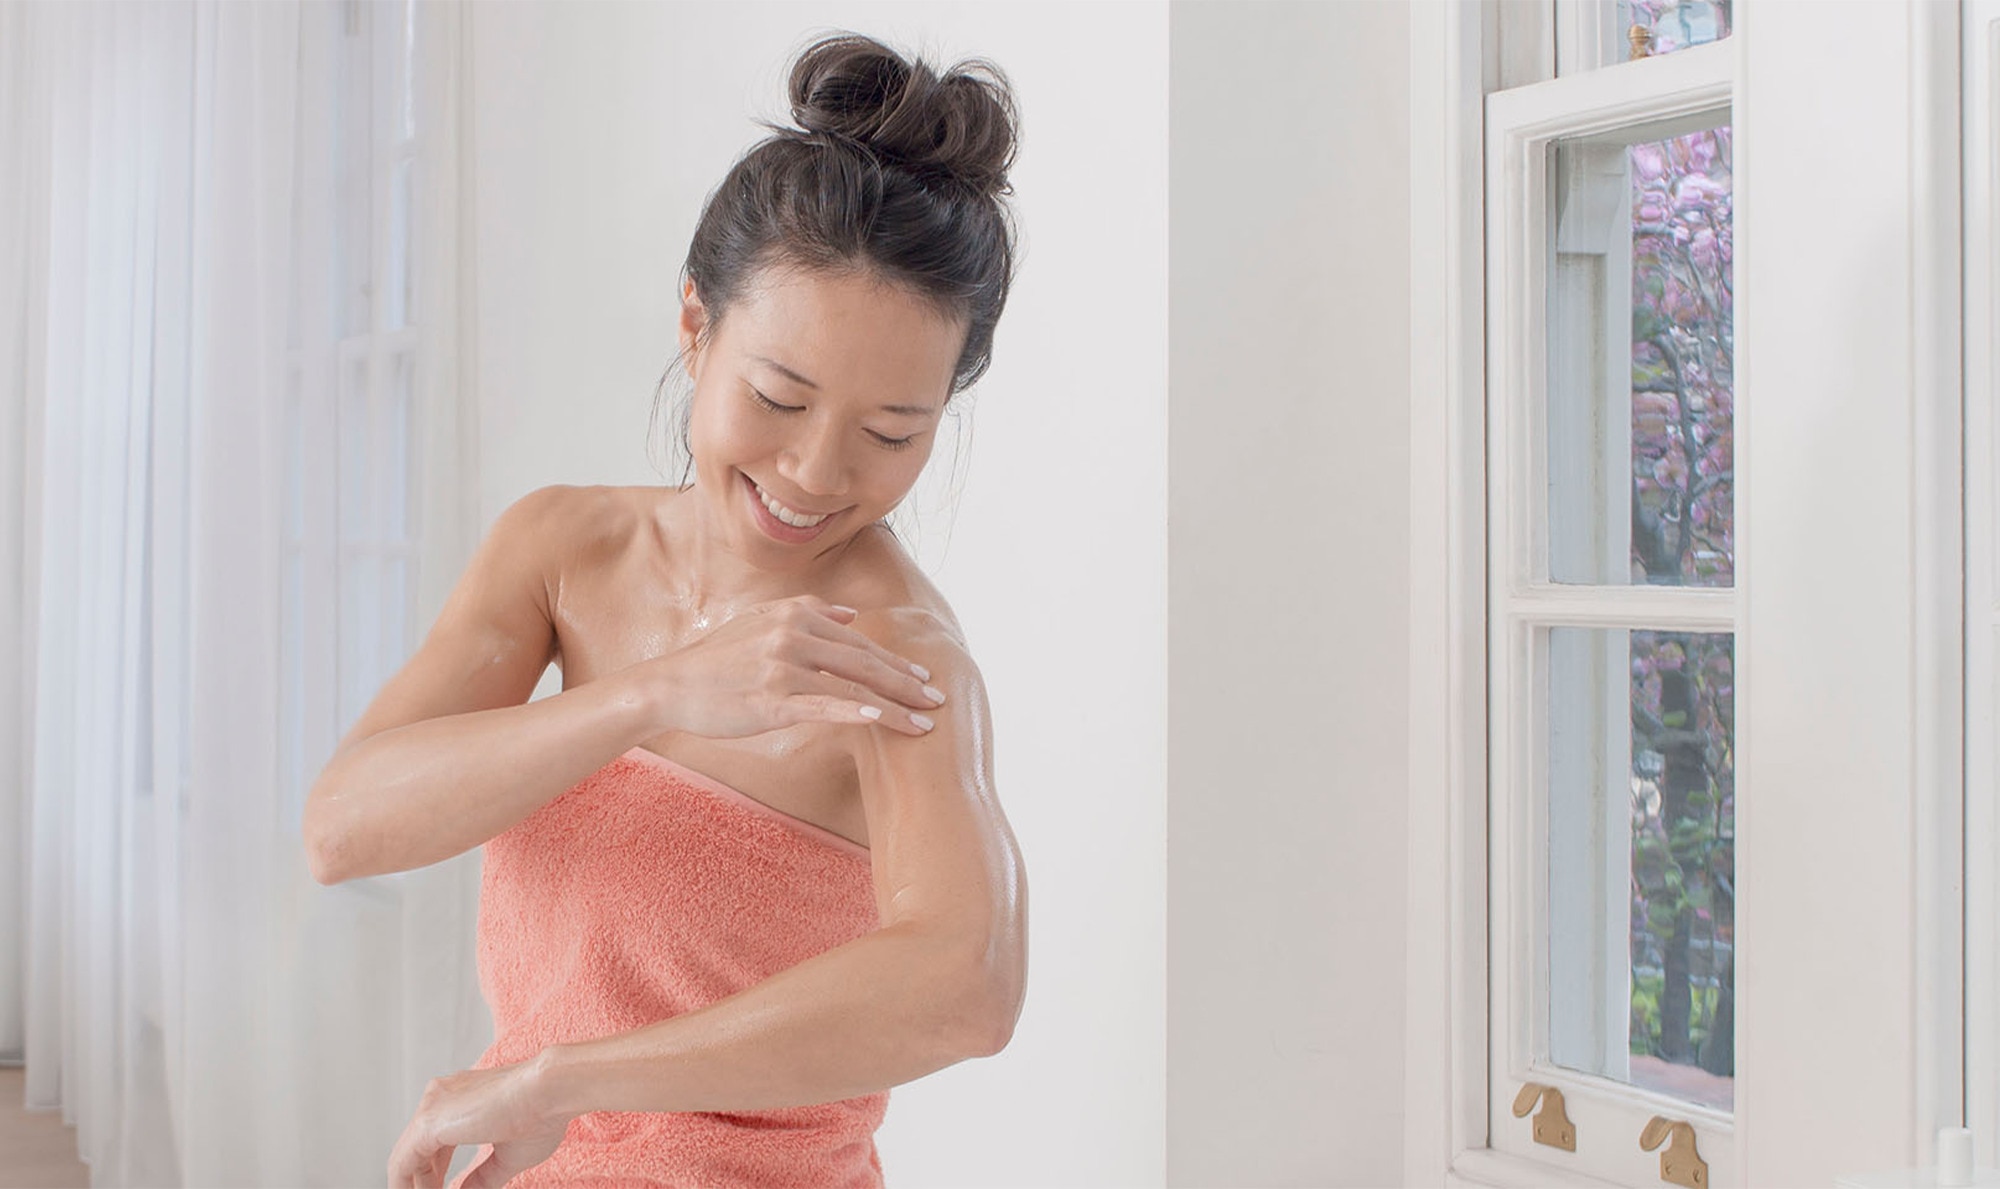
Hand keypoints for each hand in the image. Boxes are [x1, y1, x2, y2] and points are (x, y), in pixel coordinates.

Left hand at [386, 1054, 571, 1188]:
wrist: (551, 1090)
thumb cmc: (542, 1113)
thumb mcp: (508, 1156)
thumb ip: (482, 1177)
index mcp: (461, 1098)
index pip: (437, 1142)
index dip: (436, 1173)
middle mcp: (441, 1097)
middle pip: (418, 1150)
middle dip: (424, 1182)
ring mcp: (432, 1107)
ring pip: (406, 1157)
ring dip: (414, 1186)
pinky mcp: (428, 1122)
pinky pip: (401, 1164)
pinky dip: (405, 1186)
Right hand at [644, 595, 945, 739]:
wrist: (672, 684)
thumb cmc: (717, 659)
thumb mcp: (761, 620)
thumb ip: (809, 612)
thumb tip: (852, 615)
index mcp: (796, 614)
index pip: (859, 640)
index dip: (895, 660)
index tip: (922, 677)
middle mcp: (794, 634)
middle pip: (864, 660)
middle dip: (906, 682)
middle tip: (937, 699)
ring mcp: (783, 667)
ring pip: (852, 685)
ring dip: (893, 705)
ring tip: (922, 722)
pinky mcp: (772, 699)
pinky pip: (823, 705)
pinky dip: (855, 710)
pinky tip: (880, 718)